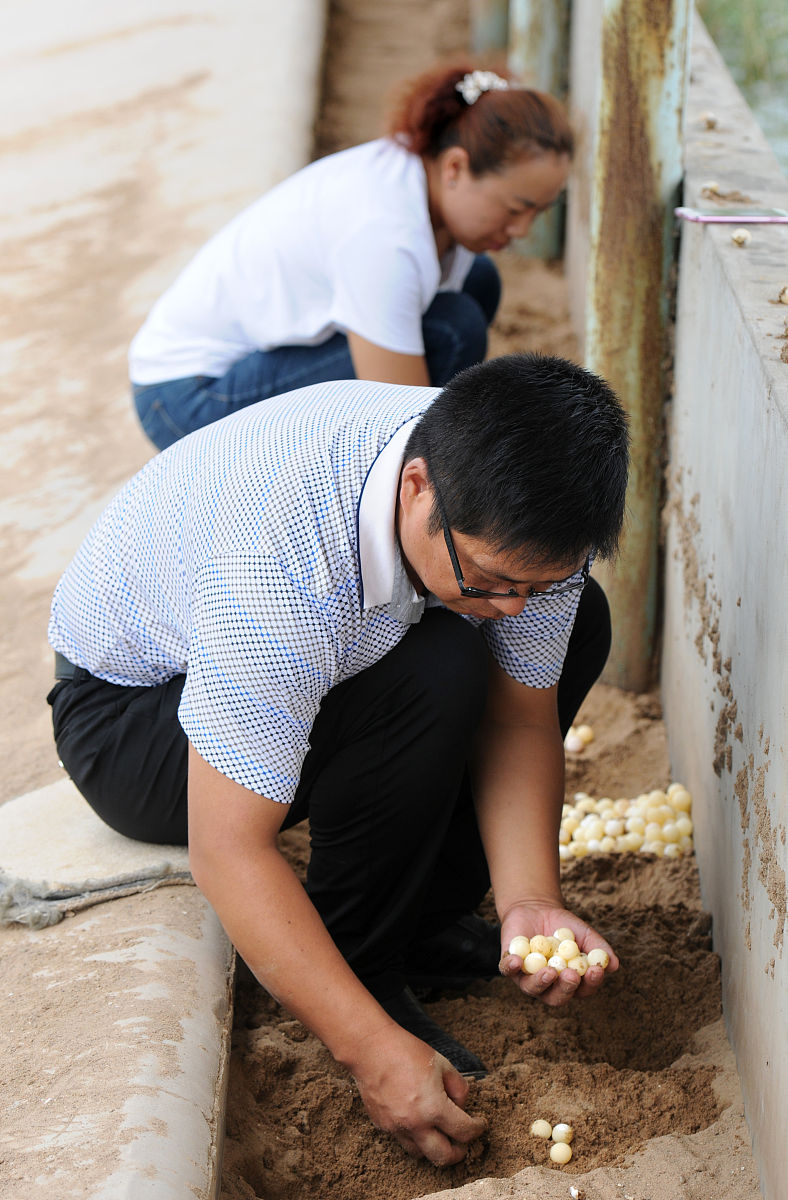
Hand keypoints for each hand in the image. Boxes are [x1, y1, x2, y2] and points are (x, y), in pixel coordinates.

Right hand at [350, 1024, 486, 1164]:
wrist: (371, 1048)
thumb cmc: (407, 1051)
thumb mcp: (442, 1063)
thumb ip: (458, 1087)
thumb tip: (461, 1105)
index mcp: (434, 1108)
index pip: (464, 1131)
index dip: (478, 1129)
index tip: (480, 1124)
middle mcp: (415, 1124)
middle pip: (443, 1157)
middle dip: (458, 1153)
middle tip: (463, 1144)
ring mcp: (396, 1127)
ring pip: (420, 1154)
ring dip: (433, 1147)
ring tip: (439, 1135)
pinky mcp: (382, 1125)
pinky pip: (402, 1139)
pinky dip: (413, 1135)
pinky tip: (416, 1120)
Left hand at [498, 900, 618, 1007]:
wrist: (536, 909)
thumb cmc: (564, 927)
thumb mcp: (584, 934)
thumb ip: (599, 948)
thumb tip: (614, 965)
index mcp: (570, 983)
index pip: (582, 990)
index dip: (590, 983)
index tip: (596, 970)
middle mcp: (548, 987)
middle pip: (557, 997)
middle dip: (566, 988)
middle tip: (572, 974)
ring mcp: (527, 978)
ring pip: (533, 989)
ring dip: (542, 982)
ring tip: (550, 971)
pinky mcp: (508, 966)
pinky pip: (508, 971)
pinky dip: (512, 967)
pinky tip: (518, 961)